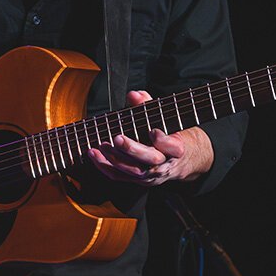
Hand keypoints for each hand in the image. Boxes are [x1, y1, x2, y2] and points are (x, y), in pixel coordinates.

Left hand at [87, 90, 213, 186]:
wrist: (181, 161)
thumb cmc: (172, 136)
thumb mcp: (166, 119)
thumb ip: (148, 105)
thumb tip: (134, 95)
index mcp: (176, 149)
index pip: (173, 147)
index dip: (163, 141)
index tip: (153, 131)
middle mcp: (164, 164)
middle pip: (150, 160)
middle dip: (132, 149)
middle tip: (117, 138)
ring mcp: (151, 175)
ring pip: (133, 171)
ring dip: (115, 158)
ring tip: (102, 145)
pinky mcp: (139, 180)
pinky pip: (120, 176)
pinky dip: (105, 166)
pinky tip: (94, 155)